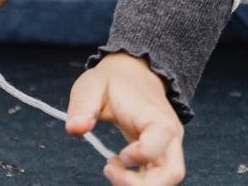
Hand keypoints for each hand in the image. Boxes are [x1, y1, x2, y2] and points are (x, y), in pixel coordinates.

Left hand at [66, 53, 185, 184]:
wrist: (133, 73)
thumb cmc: (112, 81)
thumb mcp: (91, 86)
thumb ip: (82, 106)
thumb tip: (75, 129)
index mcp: (155, 116)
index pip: (162, 140)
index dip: (142, 154)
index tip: (118, 157)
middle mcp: (169, 134)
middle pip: (172, 172)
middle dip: (143, 185)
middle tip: (110, 173)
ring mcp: (168, 145)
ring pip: (168, 178)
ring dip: (140, 185)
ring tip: (111, 170)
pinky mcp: (162, 153)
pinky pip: (159, 176)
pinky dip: (140, 181)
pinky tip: (119, 168)